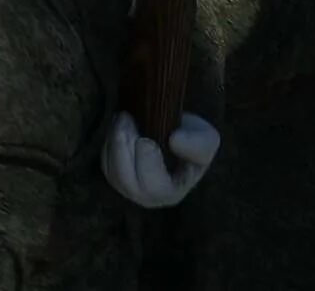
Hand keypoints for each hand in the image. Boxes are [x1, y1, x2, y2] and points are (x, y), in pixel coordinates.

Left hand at [101, 111, 218, 208]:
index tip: (144, 140)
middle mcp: (146, 197)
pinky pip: (106, 164)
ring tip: (122, 117)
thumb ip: (197, 144)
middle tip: (126, 121)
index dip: (146, 165)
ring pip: (112, 172)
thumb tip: (174, 139)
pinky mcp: (116, 175)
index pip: (153, 186)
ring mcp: (128, 188)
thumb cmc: (196, 142)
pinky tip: (118, 124)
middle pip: (126, 181)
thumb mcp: (208, 141)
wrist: (181, 135)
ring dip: (114, 144)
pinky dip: (109, 144)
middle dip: (122, 150)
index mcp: (171, 193)